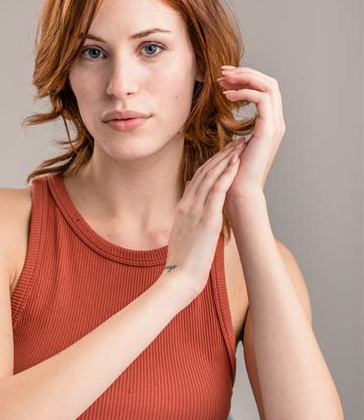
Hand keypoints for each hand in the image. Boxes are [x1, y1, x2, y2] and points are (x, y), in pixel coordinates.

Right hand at [165, 139, 246, 297]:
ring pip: (211, 177)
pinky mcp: (207, 219)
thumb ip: (187, 218)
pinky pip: (217, 191)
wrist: (179, 277)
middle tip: (235, 142)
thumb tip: (191, 209)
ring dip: (226, 159)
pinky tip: (235, 164)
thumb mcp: (182, 234)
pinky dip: (226, 175)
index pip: (197, 178)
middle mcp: (187, 205)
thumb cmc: (183, 262)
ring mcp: (196, 211)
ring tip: (240, 146)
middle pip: (204, 172)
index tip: (224, 153)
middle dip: (221, 155)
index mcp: (182, 208)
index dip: (211, 163)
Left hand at [217, 65, 285, 209]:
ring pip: (269, 85)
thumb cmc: (233, 173)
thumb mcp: (235, 145)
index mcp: (269, 124)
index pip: (265, 89)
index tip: (223, 78)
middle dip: (246, 72)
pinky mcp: (269, 129)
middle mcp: (276, 122)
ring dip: (245, 78)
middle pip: (269, 82)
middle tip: (223, 73)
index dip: (246, 78)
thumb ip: (237, 129)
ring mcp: (275, 125)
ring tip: (223, 81)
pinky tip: (227, 95)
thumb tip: (227, 117)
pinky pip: (262, 98)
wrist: (239, 192)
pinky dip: (245, 92)